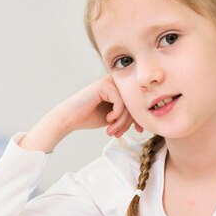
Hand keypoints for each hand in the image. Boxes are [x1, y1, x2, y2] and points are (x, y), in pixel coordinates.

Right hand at [20, 76, 141, 152]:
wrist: (69, 118)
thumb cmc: (89, 117)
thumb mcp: (114, 117)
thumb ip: (128, 114)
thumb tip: (145, 118)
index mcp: (119, 89)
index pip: (136, 103)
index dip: (138, 118)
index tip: (138, 131)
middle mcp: (115, 82)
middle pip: (133, 103)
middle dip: (128, 122)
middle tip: (119, 134)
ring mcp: (110, 81)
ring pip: (128, 103)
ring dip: (122, 121)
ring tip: (113, 131)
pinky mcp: (104, 84)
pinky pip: (120, 101)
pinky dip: (117, 114)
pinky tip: (108, 120)